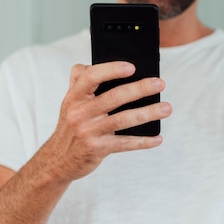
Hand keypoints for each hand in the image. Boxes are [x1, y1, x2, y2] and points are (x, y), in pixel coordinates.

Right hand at [43, 62, 170, 182]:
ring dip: (148, 113)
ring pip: (123, 119)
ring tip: (166, 108)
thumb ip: (80, 80)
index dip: (111, 69)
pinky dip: (143, 141)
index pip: (91, 76)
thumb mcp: (70, 101)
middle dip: (140, 88)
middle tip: (160, 83)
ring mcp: (88, 132)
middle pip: (114, 97)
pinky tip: (157, 138)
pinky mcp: (97, 149)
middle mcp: (79, 113)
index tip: (132, 67)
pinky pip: (124, 144)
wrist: (58, 161)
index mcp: (74, 96)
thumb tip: (97, 62)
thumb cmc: (70, 126)